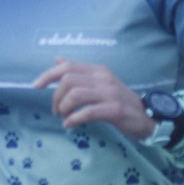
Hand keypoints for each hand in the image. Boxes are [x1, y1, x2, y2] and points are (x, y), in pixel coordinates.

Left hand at [33, 57, 152, 138]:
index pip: (67, 67)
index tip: (35, 86)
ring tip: (63, 117)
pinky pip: (87, 112)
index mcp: (97, 70)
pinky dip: (73, 119)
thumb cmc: (119, 101)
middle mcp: (103, 78)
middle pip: (68, 80)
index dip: (48, 75)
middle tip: (56, 110)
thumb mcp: (99, 83)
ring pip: (75, 94)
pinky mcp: (114, 109)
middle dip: (56, 96)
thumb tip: (58, 59)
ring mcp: (110, 93)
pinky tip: (69, 125)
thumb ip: (79, 72)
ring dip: (63, 107)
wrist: (148, 117)